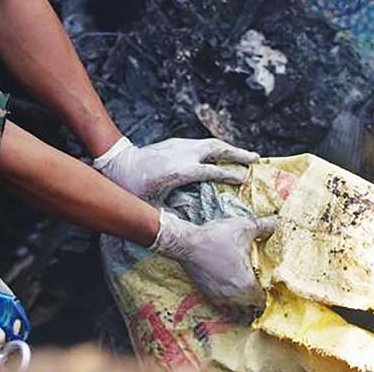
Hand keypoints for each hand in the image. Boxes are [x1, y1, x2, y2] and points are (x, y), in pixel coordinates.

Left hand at [94, 137, 259, 201]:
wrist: (117, 162)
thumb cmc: (133, 189)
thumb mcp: (150, 207)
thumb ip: (172, 217)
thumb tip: (190, 230)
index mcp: (180, 171)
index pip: (212, 171)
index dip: (230, 175)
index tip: (245, 180)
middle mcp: (182, 154)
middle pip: (216, 149)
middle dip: (238, 154)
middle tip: (256, 159)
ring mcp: (179, 145)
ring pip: (210, 143)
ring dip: (229, 148)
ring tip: (246, 156)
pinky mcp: (175, 142)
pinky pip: (202, 142)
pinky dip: (217, 147)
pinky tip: (223, 153)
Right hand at [151, 210, 275, 307]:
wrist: (186, 243)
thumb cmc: (216, 237)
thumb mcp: (244, 227)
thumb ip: (264, 227)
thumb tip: (279, 222)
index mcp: (246, 285)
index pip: (265, 300)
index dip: (270, 293)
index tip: (269, 283)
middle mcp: (234, 297)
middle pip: (252, 308)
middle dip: (257, 299)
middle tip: (260, 286)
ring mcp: (220, 298)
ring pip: (237, 310)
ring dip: (243, 304)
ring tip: (245, 290)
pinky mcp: (208, 295)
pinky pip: (224, 306)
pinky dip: (229, 302)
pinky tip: (230, 288)